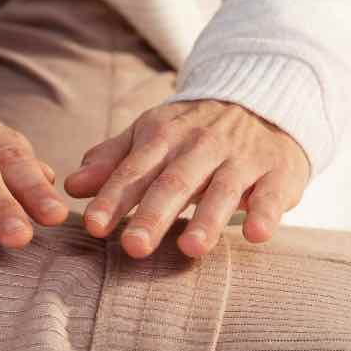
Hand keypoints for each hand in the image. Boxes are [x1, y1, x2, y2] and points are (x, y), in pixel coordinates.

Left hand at [63, 100, 310, 258]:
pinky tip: (256, 234)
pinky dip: (266, 212)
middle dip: (153, 215)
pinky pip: (272, 193)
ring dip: (208, 219)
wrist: (264, 100)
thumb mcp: (150, 137)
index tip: (94, 226)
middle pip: (174, 183)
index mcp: (163, 138)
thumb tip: (71, 186)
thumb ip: (112, 162)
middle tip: (134, 247)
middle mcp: (201, 146)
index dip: (113, 199)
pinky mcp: (279, 172)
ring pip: (222, 190)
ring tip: (191, 249)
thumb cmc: (192, 132)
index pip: (134, 171)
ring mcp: (242, 159)